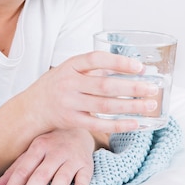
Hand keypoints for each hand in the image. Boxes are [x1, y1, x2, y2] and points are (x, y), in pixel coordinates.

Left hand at [0, 128, 94, 184]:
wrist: (80, 129)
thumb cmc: (52, 144)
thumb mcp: (33, 151)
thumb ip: (15, 170)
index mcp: (38, 147)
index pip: (22, 171)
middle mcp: (55, 152)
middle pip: (40, 175)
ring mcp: (72, 158)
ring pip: (62, 176)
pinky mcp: (86, 164)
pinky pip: (84, 176)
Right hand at [25, 51, 159, 133]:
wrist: (32, 108)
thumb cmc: (59, 84)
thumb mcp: (71, 69)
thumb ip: (95, 68)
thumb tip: (131, 68)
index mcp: (70, 65)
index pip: (96, 59)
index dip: (119, 62)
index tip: (140, 67)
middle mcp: (68, 83)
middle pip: (105, 85)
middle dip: (132, 87)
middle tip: (153, 88)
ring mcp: (69, 103)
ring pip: (105, 106)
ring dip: (130, 106)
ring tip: (150, 105)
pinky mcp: (71, 121)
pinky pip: (98, 124)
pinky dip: (118, 124)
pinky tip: (135, 123)